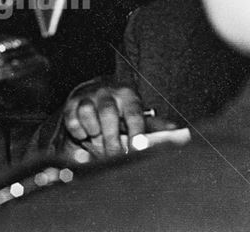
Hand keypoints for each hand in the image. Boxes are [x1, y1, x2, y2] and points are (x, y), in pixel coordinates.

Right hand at [59, 79, 176, 161]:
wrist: (92, 94)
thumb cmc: (120, 109)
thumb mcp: (138, 115)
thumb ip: (155, 125)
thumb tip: (177, 131)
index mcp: (128, 95)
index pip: (134, 115)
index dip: (136, 135)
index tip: (136, 152)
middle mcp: (107, 92)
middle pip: (109, 114)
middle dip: (111, 141)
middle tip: (114, 157)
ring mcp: (88, 96)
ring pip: (88, 113)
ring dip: (93, 132)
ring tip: (98, 140)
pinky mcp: (71, 103)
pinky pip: (72, 120)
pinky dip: (78, 131)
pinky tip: (85, 135)